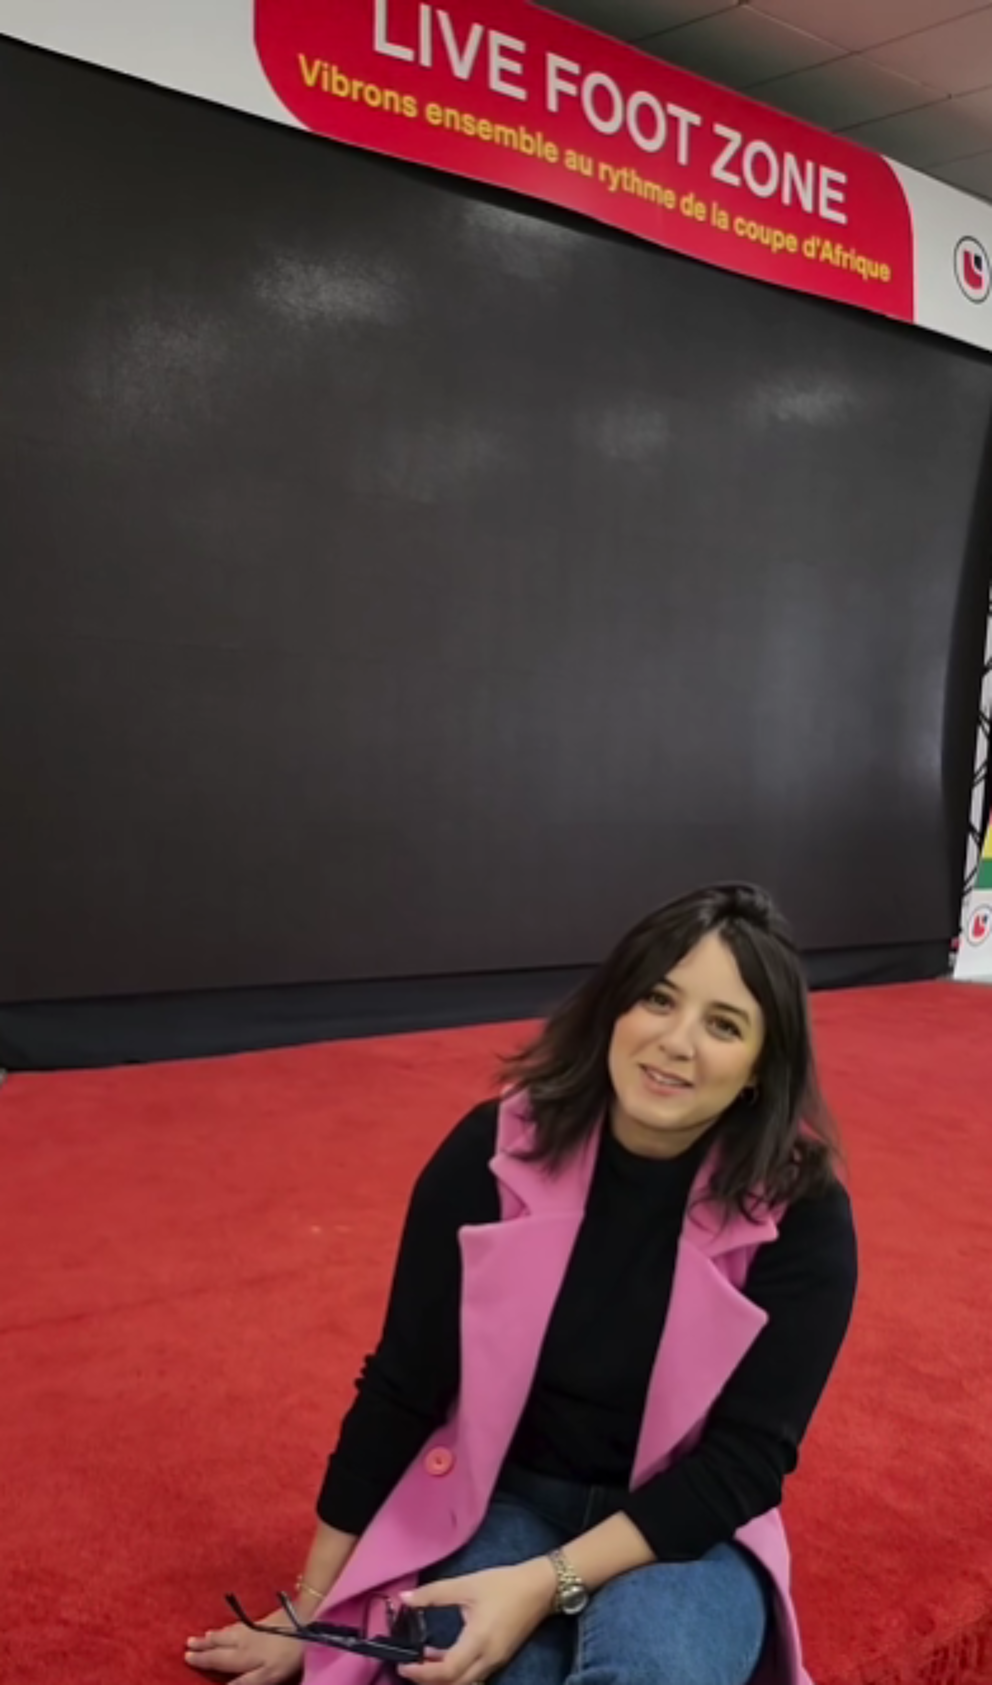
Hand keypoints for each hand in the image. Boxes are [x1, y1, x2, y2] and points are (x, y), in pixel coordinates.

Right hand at [184, 1610, 302, 1682]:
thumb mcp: (269, 1676)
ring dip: (212, 1638)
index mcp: (245, 1660)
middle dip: (203, 1651)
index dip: (204, 1662)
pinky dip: (227, 1628)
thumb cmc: (291, 1655)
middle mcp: (245, 1645)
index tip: (187, 1660)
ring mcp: (254, 1631)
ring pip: (227, 1635)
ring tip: (201, 1638)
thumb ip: (246, 1682)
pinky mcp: (264, 1620)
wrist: (307, 1620)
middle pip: (220, 1649)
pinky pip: (237, 1625)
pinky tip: (226, 1627)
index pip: (221, 1665)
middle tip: (187, 1648)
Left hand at [398, 1560, 557, 1684]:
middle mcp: (488, 1660)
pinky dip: (455, 1672)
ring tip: (421, 1660)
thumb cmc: (504, 1585)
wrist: (541, 1587)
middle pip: (454, 1684)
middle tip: (408, 1666)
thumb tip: (403, 1599)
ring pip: (464, 1683)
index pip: (447, 1671)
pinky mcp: (499, 1659)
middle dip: (428, 1681)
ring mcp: (495, 1662)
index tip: (402, 1664)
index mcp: (479, 1642)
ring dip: (442, 1678)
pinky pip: (473, 1675)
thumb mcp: (467, 1584)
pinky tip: (442, 1654)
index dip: (422, 1673)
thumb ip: (434, 1594)